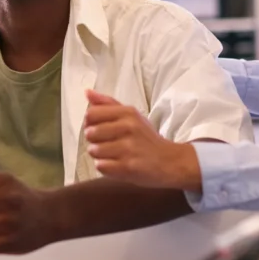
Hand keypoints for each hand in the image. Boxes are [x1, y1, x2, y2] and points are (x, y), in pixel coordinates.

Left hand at [84, 90, 200, 191]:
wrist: (170, 162)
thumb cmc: (145, 138)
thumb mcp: (131, 115)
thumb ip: (107, 104)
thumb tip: (87, 92)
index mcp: (128, 113)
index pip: (91, 114)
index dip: (90, 123)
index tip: (99, 128)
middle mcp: (129, 128)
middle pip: (89, 133)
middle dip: (94, 141)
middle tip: (108, 143)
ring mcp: (129, 148)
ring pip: (93, 151)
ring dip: (99, 155)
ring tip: (113, 154)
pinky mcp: (128, 167)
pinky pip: (101, 166)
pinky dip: (105, 167)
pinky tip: (117, 164)